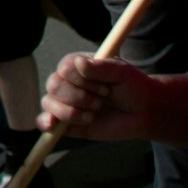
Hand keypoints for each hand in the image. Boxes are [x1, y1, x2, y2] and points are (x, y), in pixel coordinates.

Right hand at [39, 53, 159, 140]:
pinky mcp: (66, 123)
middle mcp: (67, 81)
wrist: (143, 112)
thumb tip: (79, 62)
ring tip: (93, 116)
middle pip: (54, 86)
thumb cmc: (132, 87)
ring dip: (72, 112)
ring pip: (48, 103)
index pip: (64, 69)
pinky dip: (44, 122)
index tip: (106, 88)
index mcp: (76, 65)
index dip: (83, 81)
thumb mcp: (122, 72)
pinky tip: (52, 124)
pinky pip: (45, 121)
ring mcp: (65, 102)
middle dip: (80, 97)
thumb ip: (101, 67)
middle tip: (102, 102)